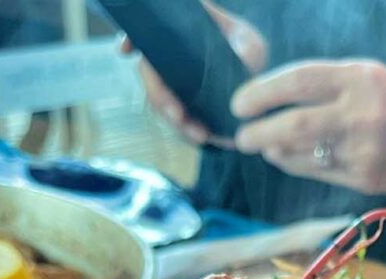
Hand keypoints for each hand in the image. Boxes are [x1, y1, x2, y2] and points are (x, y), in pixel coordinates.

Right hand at [122, 2, 266, 147]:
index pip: (146, 36)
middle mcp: (170, 61)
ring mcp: (173, 88)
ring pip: (159, 103)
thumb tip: (224, 35)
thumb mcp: (247, 43)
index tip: (124, 49)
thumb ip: (238, 40)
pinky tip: (202, 136)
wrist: (260, 96)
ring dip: (176, 120)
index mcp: (179, 38)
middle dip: (160, 97)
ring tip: (199, 133)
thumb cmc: (250, 59)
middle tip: (177, 114)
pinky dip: (186, 132)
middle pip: (148, 76)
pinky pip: (175, 125)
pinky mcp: (181, 113)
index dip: (131, 40)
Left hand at [231, 60, 385, 193]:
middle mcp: (360, 114)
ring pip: (303, 153)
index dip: (263, 93)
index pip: (299, 81)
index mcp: (362, 78)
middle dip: (259, 131)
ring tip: (262, 145)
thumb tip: (282, 97)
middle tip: (240, 135)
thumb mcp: (375, 78)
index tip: (240, 103)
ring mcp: (363, 151)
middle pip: (294, 123)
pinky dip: (297, 164)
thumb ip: (332, 86)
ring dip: (275, 150)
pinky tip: (285, 157)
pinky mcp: (367, 180)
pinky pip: (320, 173)